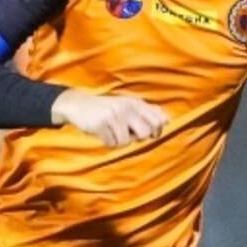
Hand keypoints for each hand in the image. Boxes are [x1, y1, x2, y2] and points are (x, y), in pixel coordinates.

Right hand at [50, 89, 167, 147]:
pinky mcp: (100, 124)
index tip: (150, 134)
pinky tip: (103, 133)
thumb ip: (148, 111)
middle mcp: (126, 107)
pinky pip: (112, 144)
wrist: (79, 104)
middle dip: (136, 138)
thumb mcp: (128, 105)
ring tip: (112, 131)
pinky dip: (108, 142)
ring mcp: (113, 115)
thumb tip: (167, 120)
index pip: (157, 120)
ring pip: (126, 142)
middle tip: (127, 133)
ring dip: (119, 141)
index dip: (156, 132)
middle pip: (144, 134)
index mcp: (135, 103)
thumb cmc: (108, 108)